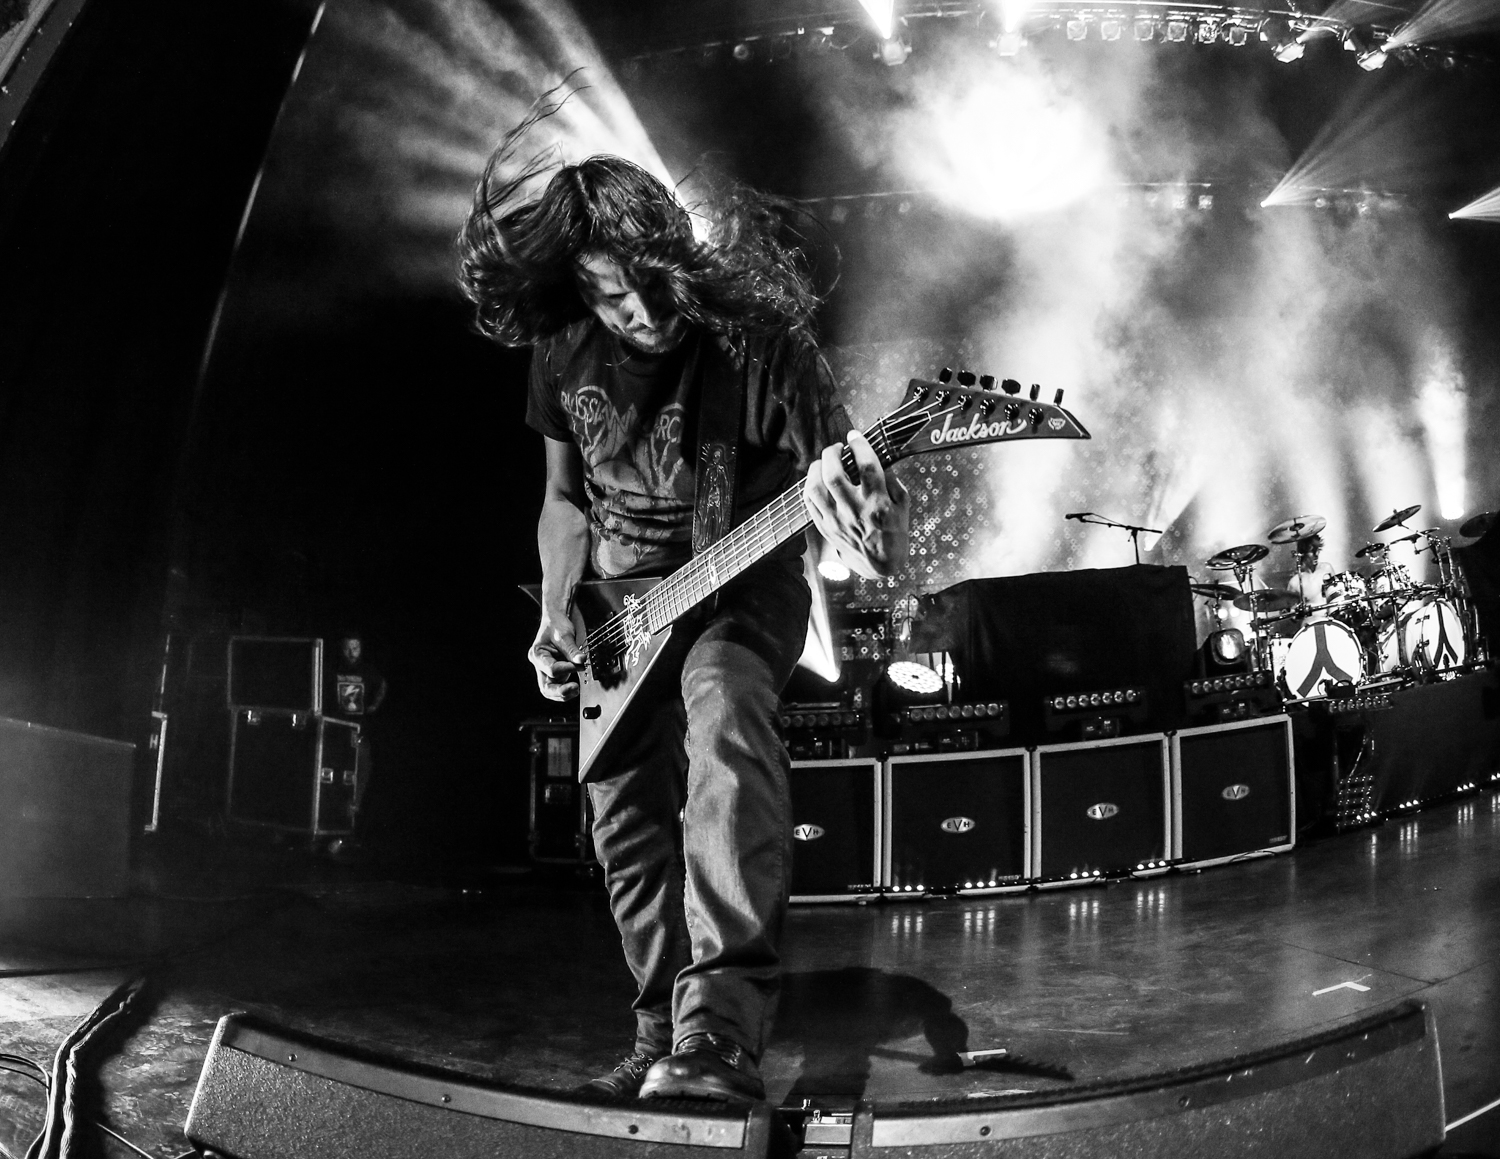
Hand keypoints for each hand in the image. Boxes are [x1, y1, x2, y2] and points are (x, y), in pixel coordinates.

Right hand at [529, 617, 584, 700]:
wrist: (556, 621)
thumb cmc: (556, 625)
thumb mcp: (565, 635)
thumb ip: (573, 650)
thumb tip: (582, 661)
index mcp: (537, 655)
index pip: (551, 669)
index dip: (567, 668)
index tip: (580, 663)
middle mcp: (539, 665)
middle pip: (545, 687)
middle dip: (560, 691)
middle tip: (575, 687)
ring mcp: (546, 670)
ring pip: (550, 691)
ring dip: (563, 694)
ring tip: (576, 689)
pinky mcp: (554, 673)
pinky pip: (558, 686)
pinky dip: (566, 690)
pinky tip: (575, 687)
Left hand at [803, 430, 909, 578]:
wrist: (879, 565)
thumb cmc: (894, 534)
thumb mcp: (904, 506)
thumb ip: (894, 482)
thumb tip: (879, 460)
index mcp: (878, 504)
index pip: (867, 466)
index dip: (860, 445)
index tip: (856, 436)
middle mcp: (854, 511)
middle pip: (834, 474)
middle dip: (832, 453)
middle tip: (838, 447)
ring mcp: (836, 520)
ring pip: (815, 487)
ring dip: (817, 468)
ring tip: (825, 461)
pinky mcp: (825, 527)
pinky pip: (809, 502)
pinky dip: (810, 485)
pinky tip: (818, 478)